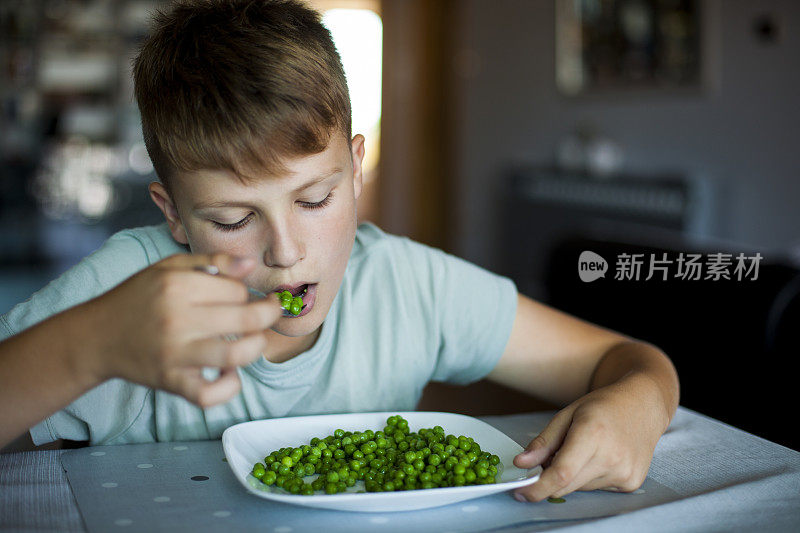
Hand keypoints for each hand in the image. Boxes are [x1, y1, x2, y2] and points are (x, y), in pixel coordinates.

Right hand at [80, 253, 281, 407]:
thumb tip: (249, 265)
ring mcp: (174, 354)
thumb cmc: (138, 298)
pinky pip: (210, 394)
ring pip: (236, 354)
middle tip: (270, 313)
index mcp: (178, 286)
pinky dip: (229, 387)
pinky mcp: (171, 381)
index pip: (237, 290)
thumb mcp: (168, 268)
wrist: (96, 336)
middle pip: (246, 319)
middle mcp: (177, 319)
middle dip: (268, 315)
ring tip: (254, 341)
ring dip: (256, 347)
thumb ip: (210, 262)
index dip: (246, 293)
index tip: (242, 297)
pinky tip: (230, 373)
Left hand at [512, 378, 666, 501]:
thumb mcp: (567, 414)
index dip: (538, 487)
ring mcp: (624, 472)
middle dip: (549, 480)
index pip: (561, 473)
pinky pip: (597, 488)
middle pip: (567, 484)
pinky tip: (600, 457)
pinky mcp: (632, 483)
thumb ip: (543, 442)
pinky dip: (589, 477)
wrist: (643, 406)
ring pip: (580, 487)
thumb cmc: (603, 406)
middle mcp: (611, 457)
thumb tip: (521, 464)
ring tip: (582, 450)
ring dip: (571, 476)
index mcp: (592, 434)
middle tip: (544, 463)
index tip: (520, 492)